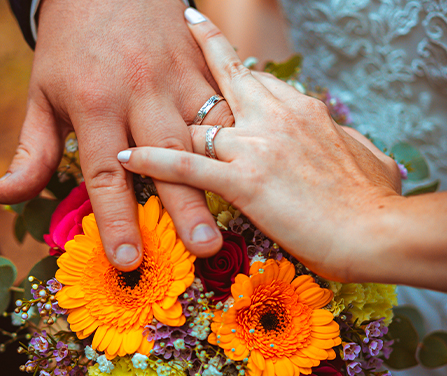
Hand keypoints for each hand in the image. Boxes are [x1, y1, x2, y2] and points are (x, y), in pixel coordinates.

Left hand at [0, 0, 233, 270]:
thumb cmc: (75, 44)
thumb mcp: (45, 93)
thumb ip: (34, 150)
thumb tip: (6, 196)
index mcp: (96, 105)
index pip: (107, 175)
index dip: (117, 220)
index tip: (128, 258)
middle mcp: (140, 95)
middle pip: (168, 159)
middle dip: (186, 207)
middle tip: (203, 248)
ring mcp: (178, 81)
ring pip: (207, 135)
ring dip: (224, 173)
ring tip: (239, 211)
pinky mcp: (201, 70)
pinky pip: (224, 106)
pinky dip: (238, 136)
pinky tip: (252, 161)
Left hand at [117, 8, 401, 281]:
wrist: (376, 230)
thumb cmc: (373, 199)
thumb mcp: (368, 156)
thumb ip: (348, 141)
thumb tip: (347, 137)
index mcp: (302, 110)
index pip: (261, 82)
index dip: (241, 75)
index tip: (228, 65)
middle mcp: (275, 117)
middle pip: (229, 77)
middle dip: (208, 49)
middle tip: (189, 26)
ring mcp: (257, 145)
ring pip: (198, 121)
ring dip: (167, 116)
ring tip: (136, 104)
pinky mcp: (244, 181)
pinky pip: (187, 167)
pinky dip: (154, 163)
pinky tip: (127, 159)